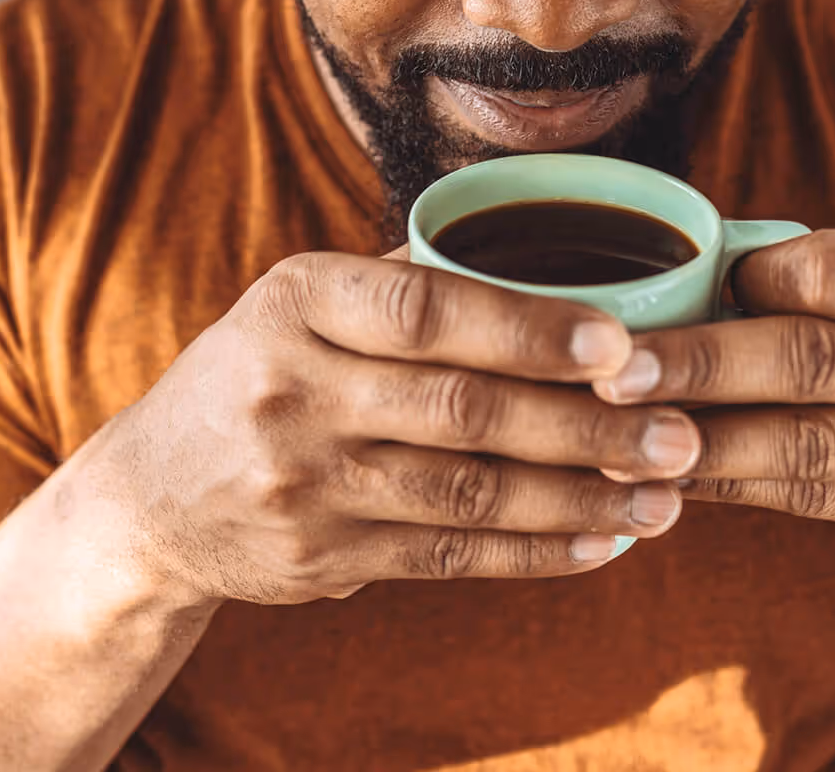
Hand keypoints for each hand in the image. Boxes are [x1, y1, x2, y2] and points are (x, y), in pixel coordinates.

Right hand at [94, 253, 700, 605]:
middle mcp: (294, 389)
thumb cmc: (259, 371)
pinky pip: (446, 558)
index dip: (529, 328)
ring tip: (664, 496)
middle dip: (586, 425)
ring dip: (579, 497)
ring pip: (468, 493)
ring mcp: (304, 483)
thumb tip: (550, 275)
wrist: (151, 494)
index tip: (623, 343)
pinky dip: (533, 553)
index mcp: (299, 300)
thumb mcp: (301, 304)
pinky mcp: (320, 559)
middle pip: (463, 410)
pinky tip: (599, 542)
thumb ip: (405, 286)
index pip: (426, 310)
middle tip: (683, 435)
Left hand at [593, 222, 834, 560]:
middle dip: (698, 366)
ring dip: (697, 439)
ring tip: (615, 432)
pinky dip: (726, 482)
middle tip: (613, 370)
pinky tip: (667, 471)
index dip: (745, 283)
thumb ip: (827, 270)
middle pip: (808, 360)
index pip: (831, 273)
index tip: (682, 292)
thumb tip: (691, 280)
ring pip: (798, 443)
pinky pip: (803, 496)